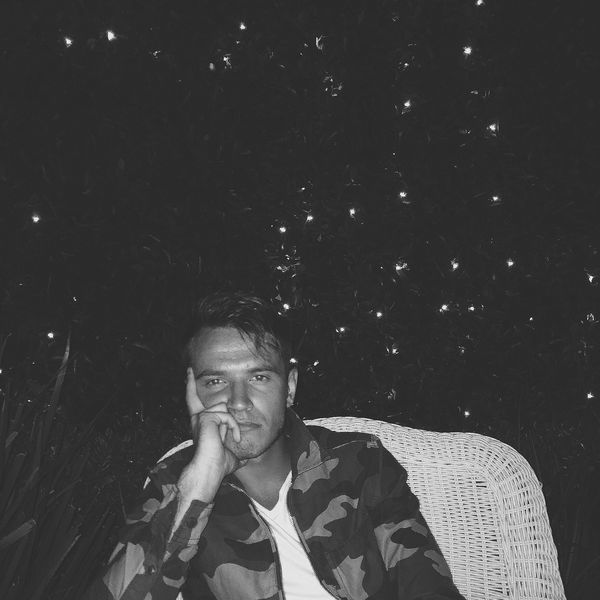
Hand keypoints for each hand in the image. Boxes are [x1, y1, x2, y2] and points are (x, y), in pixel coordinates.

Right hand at [177, 368, 245, 500]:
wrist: (209, 471)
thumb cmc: (218, 465)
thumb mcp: (230, 455)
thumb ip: (235, 450)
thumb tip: (245, 459)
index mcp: (202, 424)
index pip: (194, 401)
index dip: (191, 386)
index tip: (189, 372)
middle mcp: (198, 419)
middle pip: (211, 400)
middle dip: (216, 407)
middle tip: (212, 412)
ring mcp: (201, 418)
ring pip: (224, 408)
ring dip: (233, 424)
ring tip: (234, 438)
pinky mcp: (206, 418)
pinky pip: (226, 415)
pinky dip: (234, 427)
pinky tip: (234, 438)